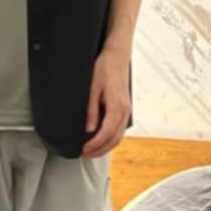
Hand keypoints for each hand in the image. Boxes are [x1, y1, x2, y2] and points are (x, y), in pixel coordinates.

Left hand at [81, 43, 131, 158]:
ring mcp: (126, 111)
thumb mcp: (92, 88)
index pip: (106, 134)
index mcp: (117, 107)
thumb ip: (91, 110)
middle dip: (99, 150)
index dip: (94, 145)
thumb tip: (88, 128)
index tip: (84, 150)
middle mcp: (124, 111)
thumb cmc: (105, 67)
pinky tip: (101, 139)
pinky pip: (119, 129)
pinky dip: (110, 138)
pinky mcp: (124, 109)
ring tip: (91, 150)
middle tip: (85, 154)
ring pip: (118, 137)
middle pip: (114, 140)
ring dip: (105, 146)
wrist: (116, 56)